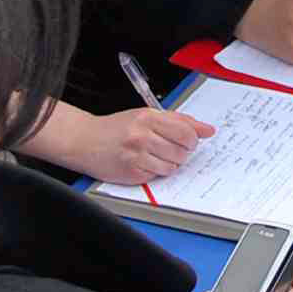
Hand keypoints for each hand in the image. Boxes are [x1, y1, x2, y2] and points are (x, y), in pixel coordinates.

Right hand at [74, 104, 212, 186]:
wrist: (84, 140)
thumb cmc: (116, 128)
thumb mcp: (146, 115)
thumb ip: (179, 121)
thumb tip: (208, 130)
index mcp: (148, 117)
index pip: (187, 132)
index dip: (192, 139)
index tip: (188, 141)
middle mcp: (142, 135)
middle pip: (182, 151)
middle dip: (181, 152)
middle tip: (167, 148)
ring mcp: (136, 155)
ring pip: (173, 166)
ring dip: (168, 163)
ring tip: (153, 155)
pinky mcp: (131, 173)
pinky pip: (158, 176)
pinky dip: (155, 171)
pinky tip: (143, 163)